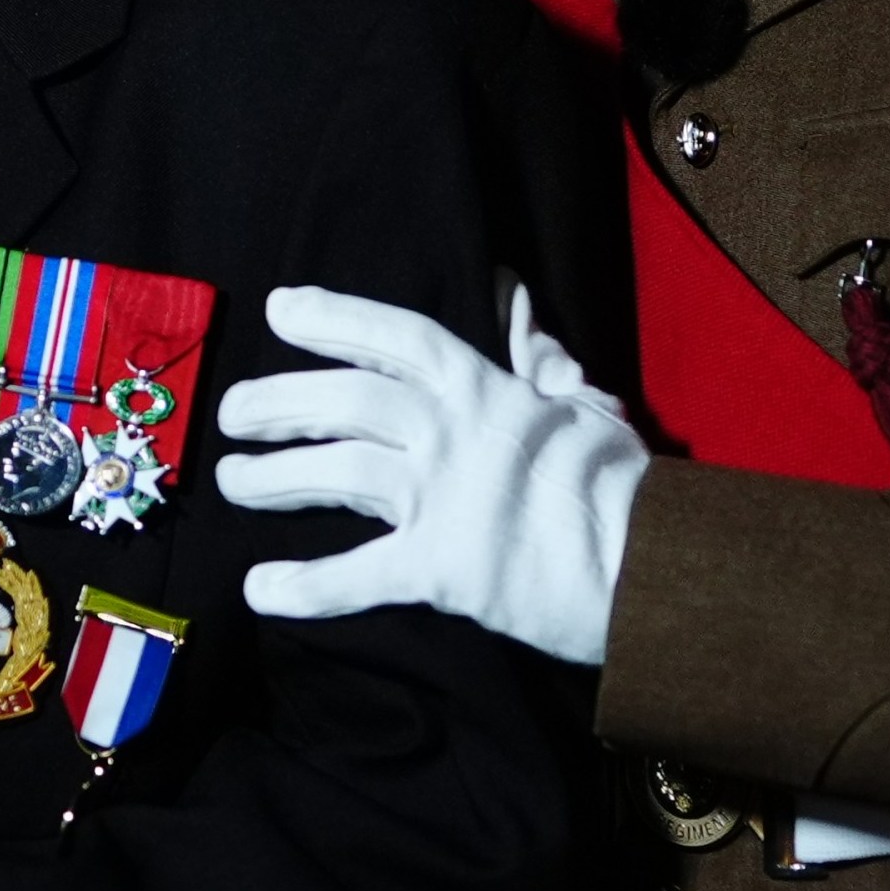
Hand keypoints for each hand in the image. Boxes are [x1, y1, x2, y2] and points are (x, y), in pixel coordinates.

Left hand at [215, 280, 648, 667]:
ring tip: (233, 481)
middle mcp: (455, 433)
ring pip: (336, 472)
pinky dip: (305, 586)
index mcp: (487, 389)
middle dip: (279, 399)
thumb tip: (514, 299)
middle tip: (231, 412)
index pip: (398, 336)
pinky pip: (358, 574)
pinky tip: (260, 591)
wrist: (658, 567)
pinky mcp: (444, 567)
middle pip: (346, 399)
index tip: (282, 308)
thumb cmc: (624, 489)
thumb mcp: (586, 406)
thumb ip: (538, 360)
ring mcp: (446, 497)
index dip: (336, 317)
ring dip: (273, 477)